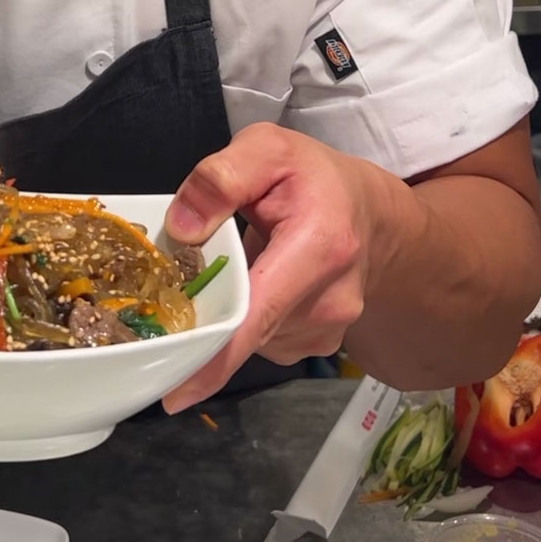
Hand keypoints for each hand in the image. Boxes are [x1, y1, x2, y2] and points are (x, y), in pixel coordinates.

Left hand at [162, 123, 382, 413]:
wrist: (369, 210)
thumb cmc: (313, 177)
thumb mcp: (266, 148)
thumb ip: (222, 178)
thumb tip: (182, 229)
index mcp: (319, 248)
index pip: (260, 315)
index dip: (216, 358)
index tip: (177, 393)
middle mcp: (329, 302)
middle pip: (246, 331)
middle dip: (202, 319)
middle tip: (173, 290)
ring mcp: (326, 330)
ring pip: (249, 338)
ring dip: (224, 313)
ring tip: (229, 268)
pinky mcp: (316, 343)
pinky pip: (260, 340)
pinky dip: (241, 320)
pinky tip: (248, 286)